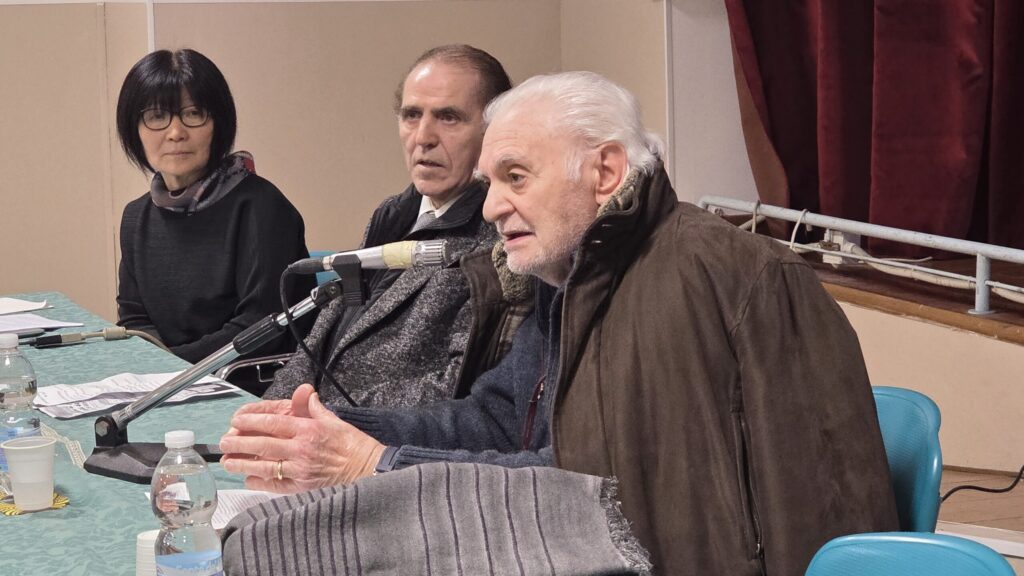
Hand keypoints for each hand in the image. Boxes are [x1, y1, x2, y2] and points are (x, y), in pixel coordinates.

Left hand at [219, 384, 384, 492]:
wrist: (368, 469)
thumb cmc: (354, 445)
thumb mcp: (335, 420)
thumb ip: (314, 407)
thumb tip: (305, 393)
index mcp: (308, 429)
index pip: (272, 423)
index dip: (250, 421)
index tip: (236, 421)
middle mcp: (301, 449)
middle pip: (262, 445)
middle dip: (239, 443)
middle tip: (224, 442)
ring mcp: (300, 470)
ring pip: (263, 466)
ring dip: (242, 464)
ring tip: (227, 461)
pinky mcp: (302, 487)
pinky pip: (275, 485)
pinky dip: (259, 482)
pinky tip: (248, 478)